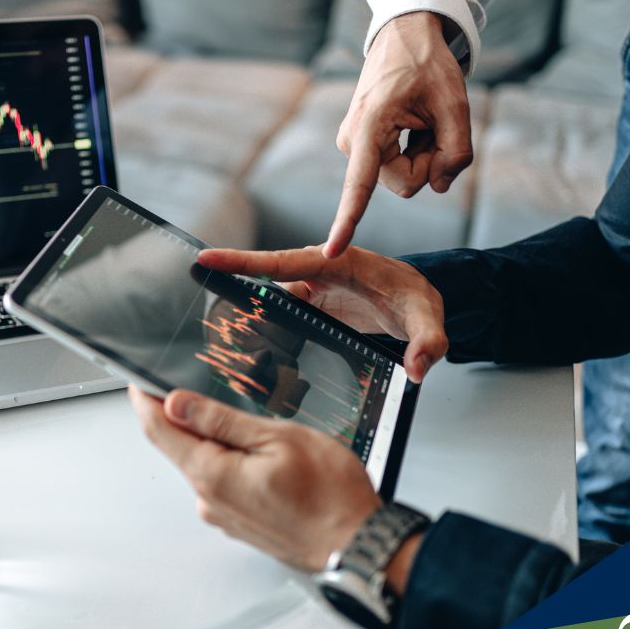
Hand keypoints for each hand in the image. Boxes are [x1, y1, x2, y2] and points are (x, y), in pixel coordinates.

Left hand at [129, 385, 380, 572]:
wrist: (359, 546)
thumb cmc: (330, 497)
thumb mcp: (278, 438)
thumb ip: (221, 420)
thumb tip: (176, 403)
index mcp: (212, 475)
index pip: (159, 431)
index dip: (145, 401)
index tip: (138, 380)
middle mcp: (210, 500)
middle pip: (180, 447)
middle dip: (184, 417)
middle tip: (200, 385)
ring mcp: (224, 516)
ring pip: (205, 465)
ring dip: (214, 440)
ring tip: (250, 423)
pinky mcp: (241, 523)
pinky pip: (223, 483)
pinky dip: (231, 462)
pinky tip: (260, 454)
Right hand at [197, 245, 446, 382]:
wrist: (415, 300)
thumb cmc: (418, 298)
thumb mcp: (428, 317)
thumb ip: (428, 341)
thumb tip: (417, 369)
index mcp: (337, 262)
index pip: (283, 261)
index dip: (244, 261)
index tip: (207, 258)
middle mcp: (317, 272)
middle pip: (264, 281)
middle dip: (231, 292)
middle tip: (201, 307)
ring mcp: (310, 291)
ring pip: (268, 304)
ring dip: (248, 319)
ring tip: (225, 343)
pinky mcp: (309, 308)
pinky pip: (278, 317)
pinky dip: (263, 333)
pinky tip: (250, 353)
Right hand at [325, 11, 473, 257]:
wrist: (405, 38)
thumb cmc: (429, 66)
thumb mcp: (457, 104)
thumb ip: (456, 153)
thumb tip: (438, 187)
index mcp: (371, 126)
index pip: (359, 184)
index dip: (348, 220)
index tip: (331, 252)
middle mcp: (353, 141)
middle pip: (402, 184)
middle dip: (428, 164)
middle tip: (436, 126)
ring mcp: (353, 145)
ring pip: (399, 178)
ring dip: (421, 155)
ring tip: (421, 119)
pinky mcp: (359, 147)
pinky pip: (393, 167)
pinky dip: (412, 151)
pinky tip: (411, 123)